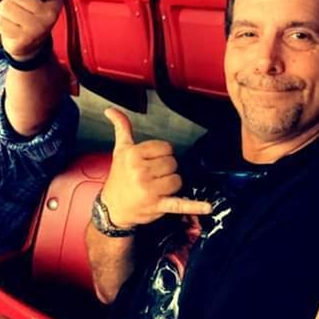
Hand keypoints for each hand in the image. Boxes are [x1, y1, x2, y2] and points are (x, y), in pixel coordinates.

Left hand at [0, 0, 62, 60]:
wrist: (32, 44)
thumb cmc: (31, 12)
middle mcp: (48, 14)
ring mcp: (37, 28)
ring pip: (5, 7)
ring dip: (3, 9)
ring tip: (12, 15)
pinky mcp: (23, 40)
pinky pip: (0, 21)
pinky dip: (0, 21)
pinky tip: (10, 26)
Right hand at [100, 108, 212, 227]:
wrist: (112, 208)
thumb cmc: (119, 177)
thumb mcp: (120, 150)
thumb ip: (121, 127)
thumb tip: (110, 110)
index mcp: (133, 155)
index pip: (165, 147)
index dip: (161, 154)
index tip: (151, 161)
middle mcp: (140, 171)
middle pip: (172, 163)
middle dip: (166, 169)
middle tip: (152, 175)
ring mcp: (149, 190)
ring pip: (178, 180)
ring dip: (172, 184)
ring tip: (158, 187)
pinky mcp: (158, 205)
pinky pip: (179, 204)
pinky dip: (194, 206)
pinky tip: (207, 207)